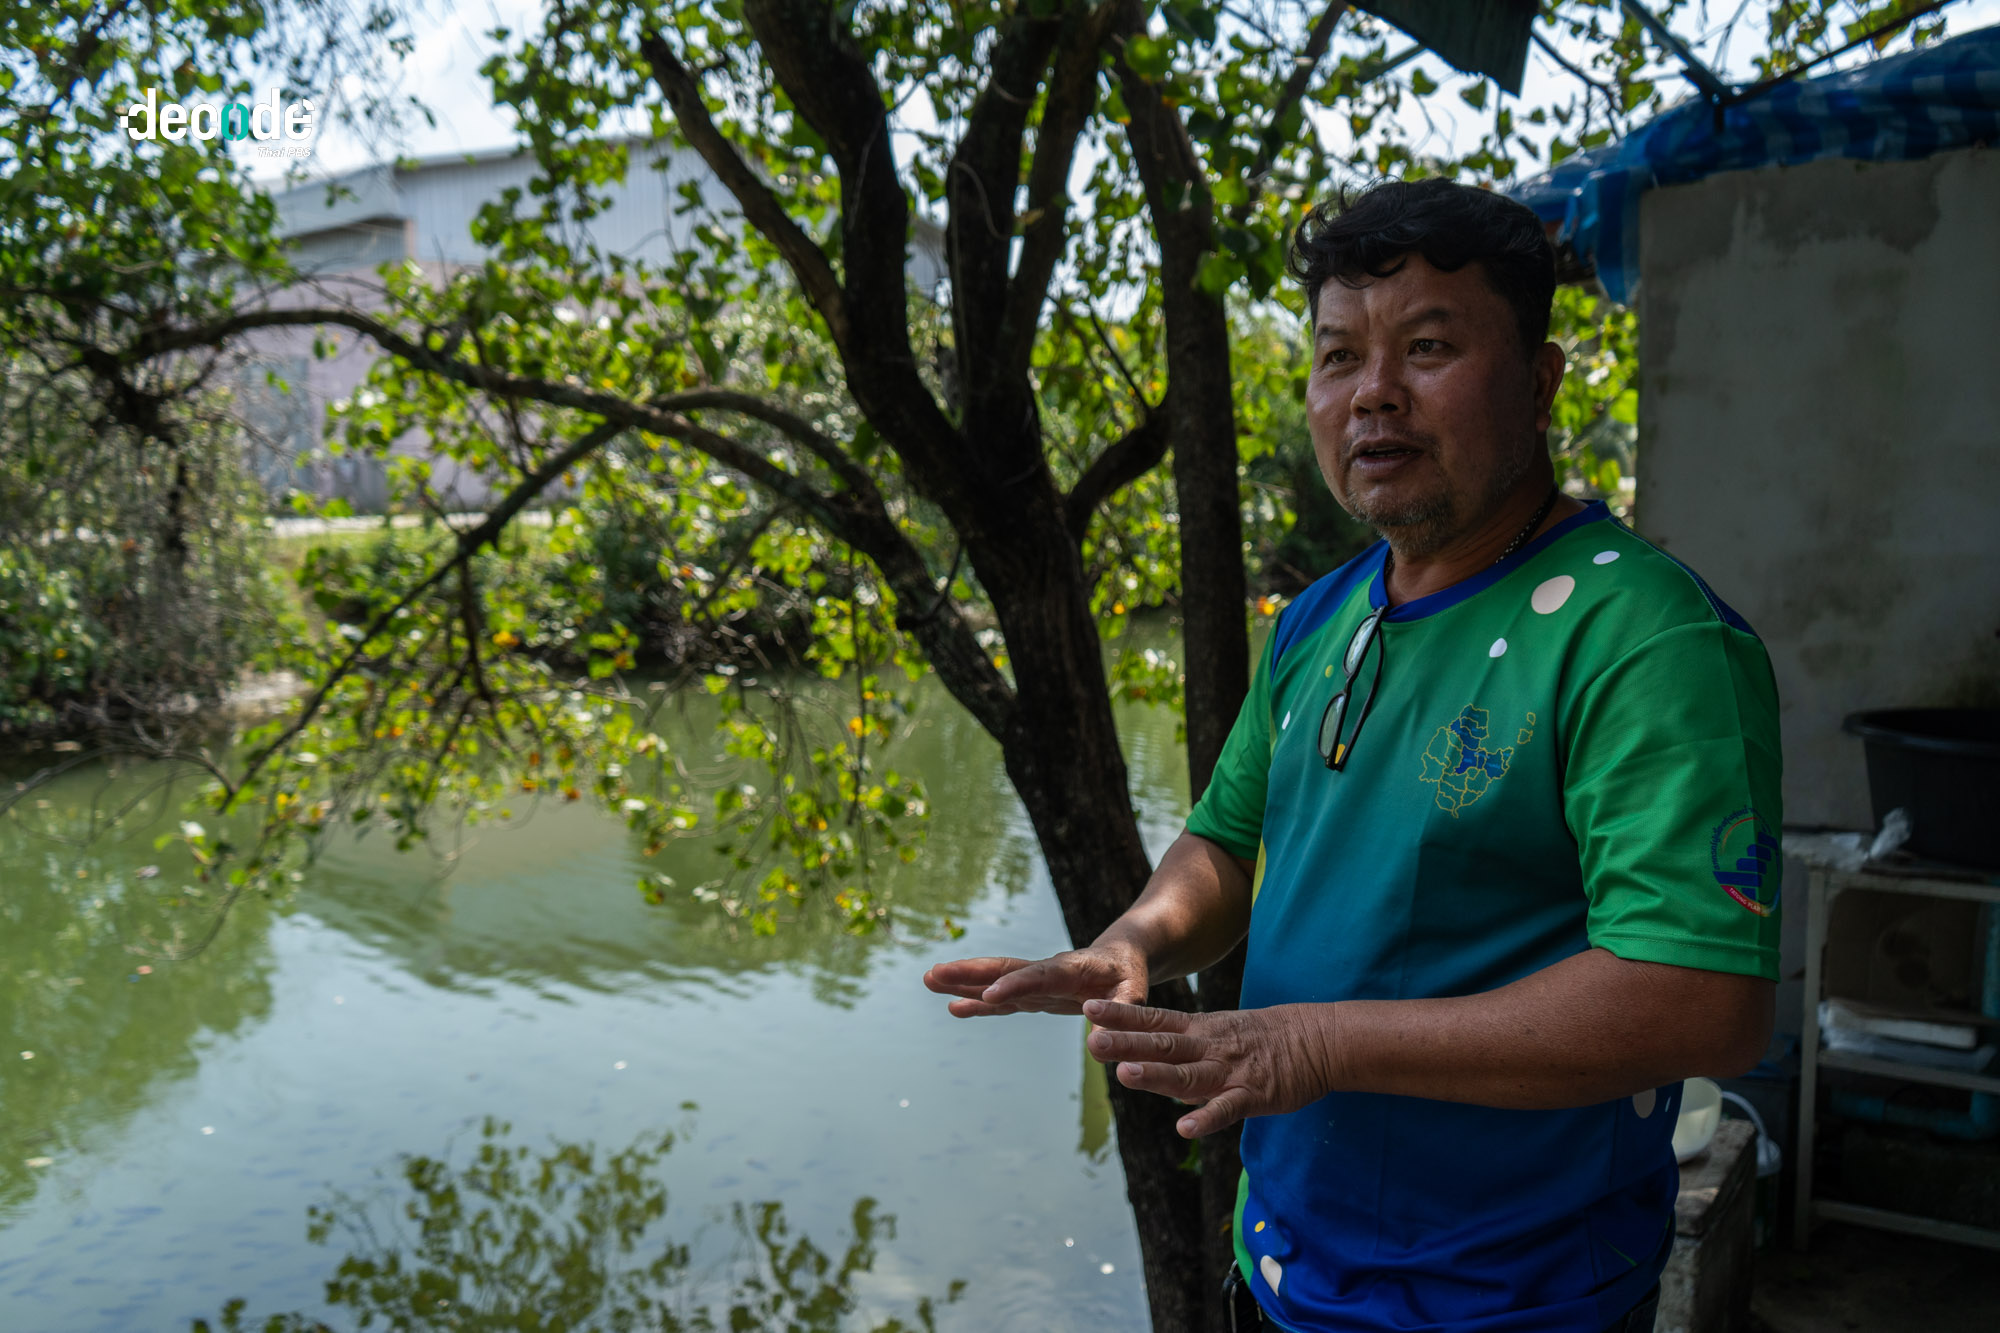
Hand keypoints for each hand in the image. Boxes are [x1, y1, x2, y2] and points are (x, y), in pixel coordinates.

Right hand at [923, 942, 1147, 1017]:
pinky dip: (977, 1002)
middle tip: (933, 973)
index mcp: (1072, 968)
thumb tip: (1099, 1042)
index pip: (1040, 976)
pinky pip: (1000, 998)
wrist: (1121, 956)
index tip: (989, 995)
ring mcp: (1035, 982)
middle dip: (969, 972)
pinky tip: (953, 1006)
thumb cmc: (1130, 975)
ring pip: (994, 979)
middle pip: (1004, 970)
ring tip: (928, 979)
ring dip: (963, 980)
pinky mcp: (1031, 993)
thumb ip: (1121, 1013)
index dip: (1016, 985)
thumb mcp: (1135, 993)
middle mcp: (1047, 971)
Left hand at [1082, 998, 1341, 1137]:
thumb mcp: (1216, 1031)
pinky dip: (1207, 1118)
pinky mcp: (1254, 1095)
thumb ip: (1180, 1046)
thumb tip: (1138, 1056)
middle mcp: (1208, 1048)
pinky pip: (1228, 1109)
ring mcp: (1230, 1071)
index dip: (1121, 1016)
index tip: (1088, 1008)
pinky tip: (1185, 1128)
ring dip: (1157, 1076)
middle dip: (1127, 1045)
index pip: (1154, 1020)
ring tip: (1125, 1076)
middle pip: (1162, 1045)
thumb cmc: (1260, 1039)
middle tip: (1092, 1043)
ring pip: (1188, 1075)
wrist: (1316, 1040)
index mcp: (1199, 1031)